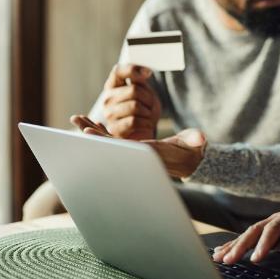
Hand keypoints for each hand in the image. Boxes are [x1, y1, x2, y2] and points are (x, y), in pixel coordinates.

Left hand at [70, 115, 205, 178]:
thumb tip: (201, 139)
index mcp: (150, 153)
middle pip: (111, 146)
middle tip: (79, 127)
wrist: (190, 159)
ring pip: (108, 142)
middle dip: (94, 137)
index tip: (90, 134)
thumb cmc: (193, 149)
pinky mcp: (133, 147)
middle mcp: (138, 155)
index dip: (105, 140)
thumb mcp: (195, 143)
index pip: (123, 148)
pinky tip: (93, 122)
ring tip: (79, 119)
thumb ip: (196, 140)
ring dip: (94, 130)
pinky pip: (113, 139)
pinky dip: (102, 131)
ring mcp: (134, 152)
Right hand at [101, 64, 160, 139]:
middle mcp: (107, 99)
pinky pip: (134, 121)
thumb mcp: (143, 89)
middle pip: (133, 90)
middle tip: (150, 104)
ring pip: (135, 106)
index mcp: (112, 85)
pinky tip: (146, 123)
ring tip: (148, 115)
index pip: (118, 71)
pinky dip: (146, 122)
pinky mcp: (115, 130)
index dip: (134, 70)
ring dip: (148, 111)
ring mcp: (109, 115)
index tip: (148, 74)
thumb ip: (140, 79)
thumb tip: (145, 72)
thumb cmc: (143, 108)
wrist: (144, 130)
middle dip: (148, 98)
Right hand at [212, 209, 279, 268]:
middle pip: (255, 230)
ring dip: (233, 245)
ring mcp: (269, 225)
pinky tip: (221, 251)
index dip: (264, 243)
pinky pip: (248, 239)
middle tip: (230, 259)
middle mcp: (276, 219)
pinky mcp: (266, 234)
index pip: (273, 229)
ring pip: (248, 235)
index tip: (256, 258)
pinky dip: (234, 245)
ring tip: (219, 256)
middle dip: (241, 245)